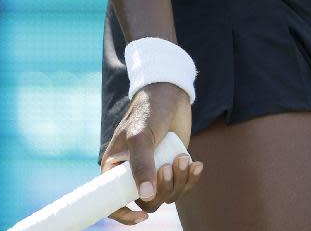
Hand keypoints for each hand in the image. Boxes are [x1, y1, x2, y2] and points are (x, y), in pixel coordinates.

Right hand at [99, 82, 203, 223]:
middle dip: (162, 189)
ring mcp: (154, 169)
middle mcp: (133, 173)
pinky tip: (197, 165)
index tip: (142, 217)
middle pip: (147, 201)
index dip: (124, 215)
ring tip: (183, 158)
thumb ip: (141, 164)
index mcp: (115, 168)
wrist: (171, 92)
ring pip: (166, 194)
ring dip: (179, 182)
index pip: (113, 202)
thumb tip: (145, 197)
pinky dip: (190, 178)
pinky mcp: (172, 164)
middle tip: (170, 166)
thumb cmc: (149, 110)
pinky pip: (181, 184)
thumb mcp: (141, 135)